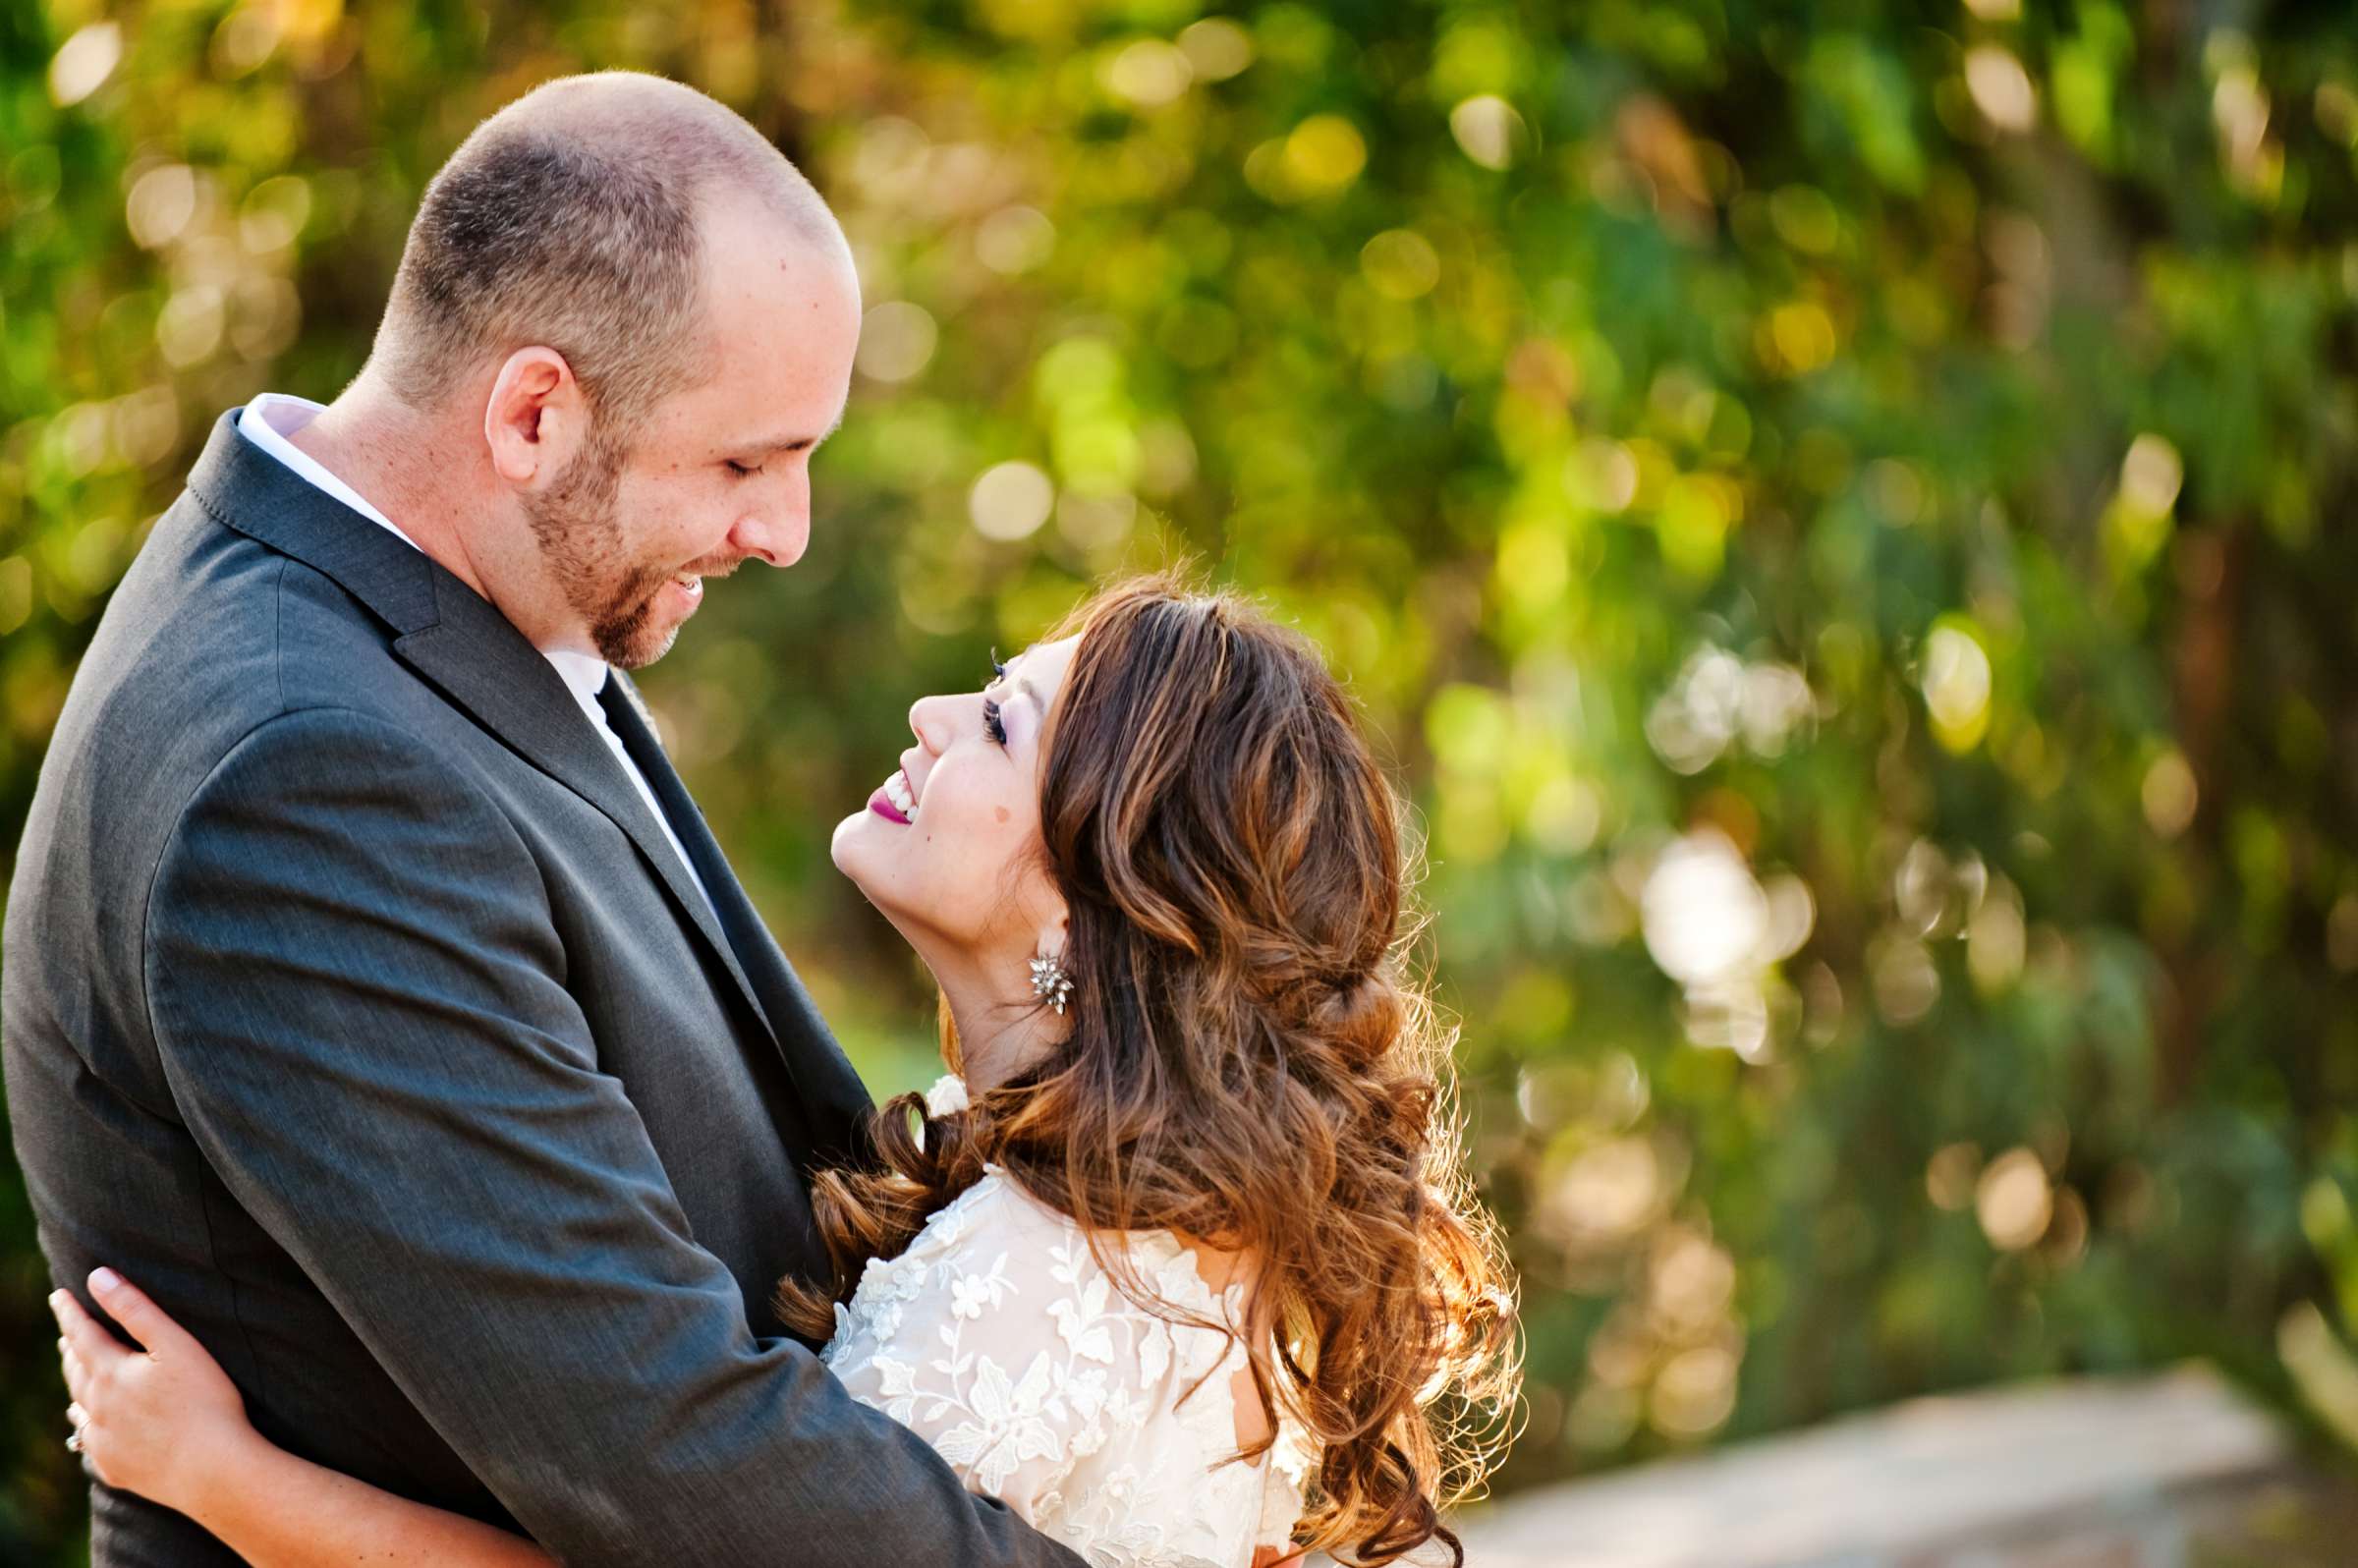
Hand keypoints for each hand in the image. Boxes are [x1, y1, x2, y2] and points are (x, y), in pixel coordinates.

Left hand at [50, 1268, 259, 1513]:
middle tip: (68, 1333)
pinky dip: (84, 1426)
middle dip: (71, 1348)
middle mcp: (98, 1407)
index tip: (57, 1296)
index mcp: (111, 1373)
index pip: (82, 1335)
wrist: (213, 1469)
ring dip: (75, 1386)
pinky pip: (89, 1443)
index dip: (69, 1313)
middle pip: (76, 1371)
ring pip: (79, 1407)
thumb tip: (97, 1277)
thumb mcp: (175, 1345)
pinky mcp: (116, 1467)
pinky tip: (87, 1427)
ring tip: (76, 1373)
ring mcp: (104, 1441)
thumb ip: (135, 1309)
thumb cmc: (204, 1401)